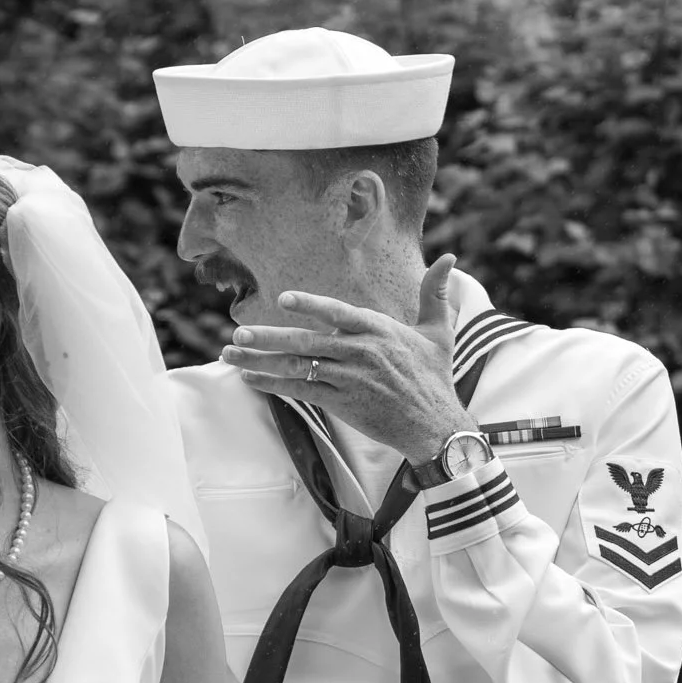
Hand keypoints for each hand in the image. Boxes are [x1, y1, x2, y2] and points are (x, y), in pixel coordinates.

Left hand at [221, 253, 465, 466]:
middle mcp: (360, 352)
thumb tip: (450, 257)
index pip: (337, 312)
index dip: (310, 305)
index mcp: (378, 330)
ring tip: (232, 353)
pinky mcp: (342, 404)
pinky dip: (274, 385)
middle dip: (268, 337)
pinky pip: (301, 392)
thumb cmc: (435, 378)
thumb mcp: (439, 332)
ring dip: (261, 360)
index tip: (282, 299)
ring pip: (297, 366)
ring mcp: (349, 379)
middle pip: (306, 341)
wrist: (436, 425)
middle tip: (238, 332)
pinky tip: (251, 379)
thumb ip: (435, 293)